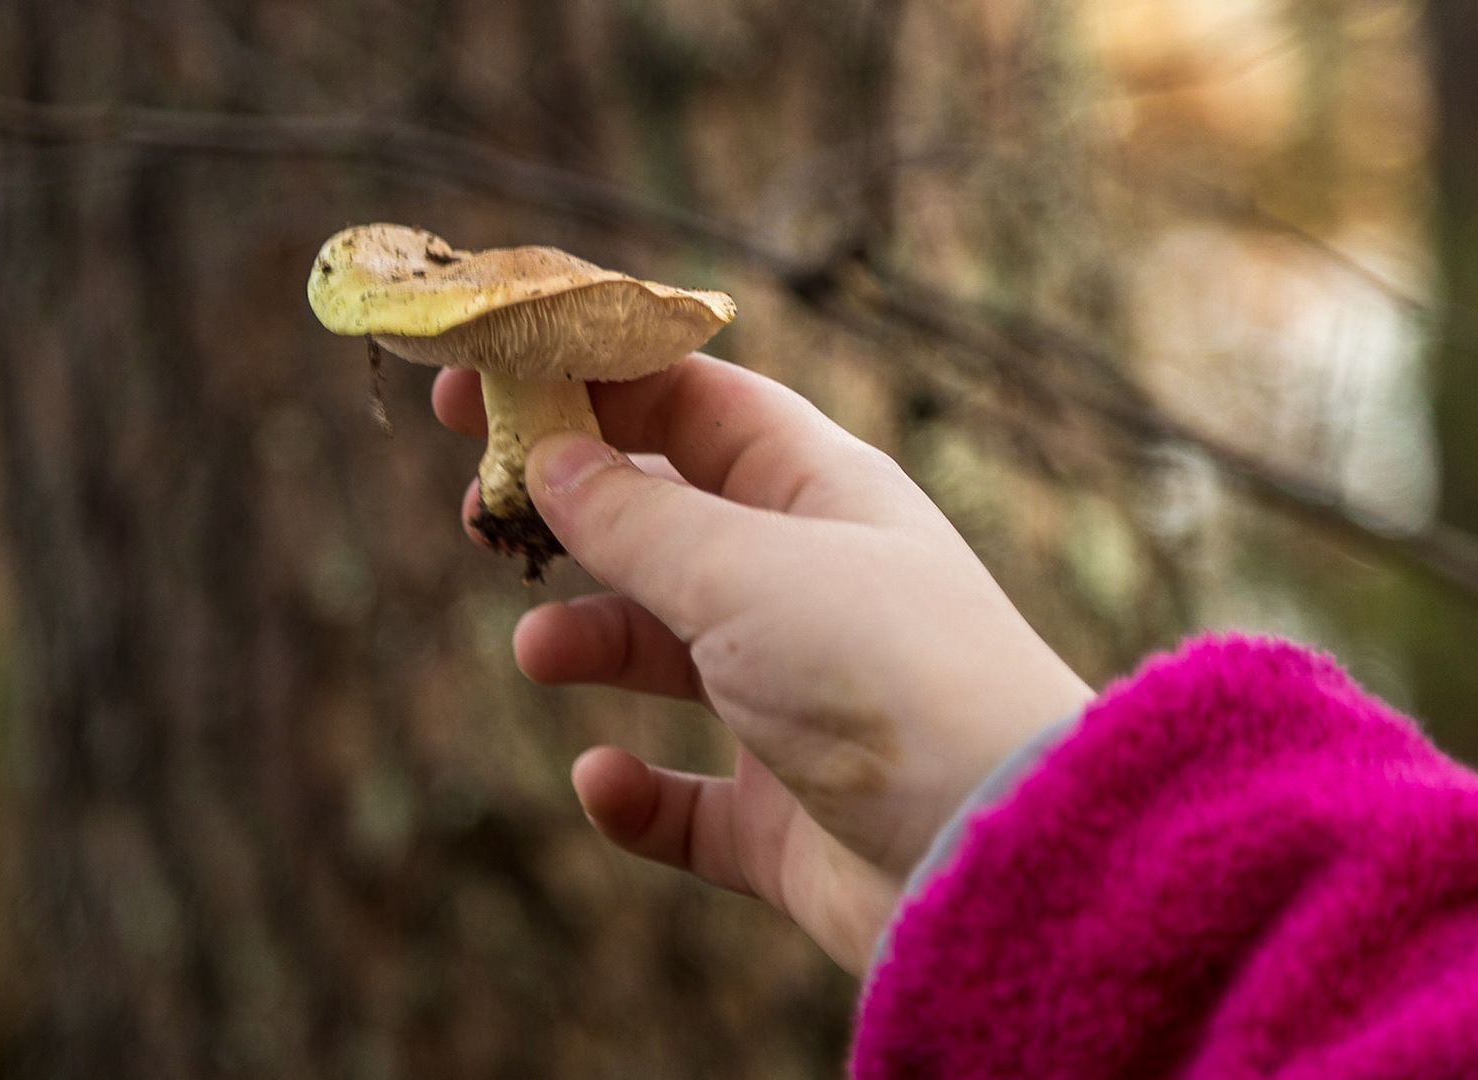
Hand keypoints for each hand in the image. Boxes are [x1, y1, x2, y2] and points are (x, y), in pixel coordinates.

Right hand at [432, 355, 1092, 974]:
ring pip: (667, 653)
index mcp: (820, 493)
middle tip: (480, 515)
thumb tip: (550, 457)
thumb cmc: (886, 676)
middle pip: (666, 521)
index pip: (690, 404)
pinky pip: (689, 800)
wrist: (998, 861)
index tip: (480, 382)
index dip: (585, 381)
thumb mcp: (744, 571)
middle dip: (571, 513)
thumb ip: (635, 518)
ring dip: (592, 643)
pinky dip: (637, 795)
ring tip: (538, 650)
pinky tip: (606, 781)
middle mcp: (810, 586)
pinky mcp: (786, 816)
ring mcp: (798, 703)